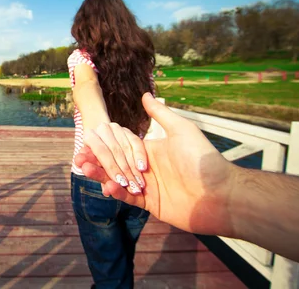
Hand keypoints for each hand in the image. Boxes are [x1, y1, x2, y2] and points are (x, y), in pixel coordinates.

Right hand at [76, 92, 237, 236]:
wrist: (219, 194)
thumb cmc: (202, 159)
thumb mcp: (181, 130)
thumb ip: (161, 114)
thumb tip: (146, 93)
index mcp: (151, 150)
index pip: (122, 146)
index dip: (105, 144)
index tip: (87, 139)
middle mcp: (147, 168)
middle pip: (116, 163)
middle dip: (97, 160)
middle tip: (78, 157)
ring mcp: (148, 186)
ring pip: (118, 179)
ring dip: (102, 175)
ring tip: (85, 169)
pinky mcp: (151, 204)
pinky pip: (129, 197)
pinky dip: (117, 191)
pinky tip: (106, 185)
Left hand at [83, 122, 148, 193]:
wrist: (103, 145)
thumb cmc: (100, 165)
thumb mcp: (100, 171)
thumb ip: (104, 178)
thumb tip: (107, 191)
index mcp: (90, 137)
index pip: (101, 151)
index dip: (111, 168)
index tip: (119, 184)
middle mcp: (101, 129)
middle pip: (114, 149)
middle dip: (123, 170)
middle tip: (131, 187)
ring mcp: (115, 128)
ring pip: (126, 147)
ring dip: (133, 166)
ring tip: (139, 183)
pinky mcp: (127, 131)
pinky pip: (135, 142)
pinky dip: (140, 155)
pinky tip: (142, 168)